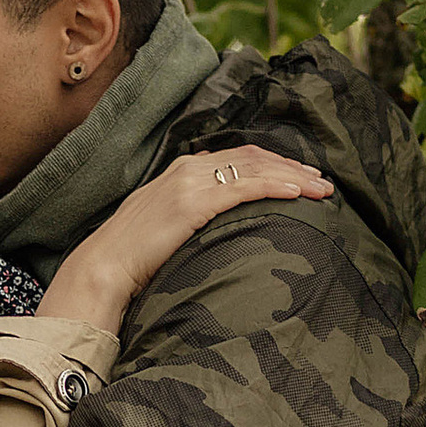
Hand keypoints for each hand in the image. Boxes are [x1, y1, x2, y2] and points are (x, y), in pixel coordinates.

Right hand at [45, 142, 333, 328]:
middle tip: (322, 180)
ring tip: (321, 188)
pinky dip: (274, 186)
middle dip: (291, 166)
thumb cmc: (131, 260)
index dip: (274, 163)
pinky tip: (297, 192)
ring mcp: (190, 183)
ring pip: (254, 168)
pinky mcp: (193, 203)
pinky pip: (244, 188)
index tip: (300, 175)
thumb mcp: (164, 229)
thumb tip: (217, 232)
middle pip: (253, 157)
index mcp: (181, 172)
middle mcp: (188, 169)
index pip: (238, 157)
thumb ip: (191, 219)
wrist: (102, 269)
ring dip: (293, 176)